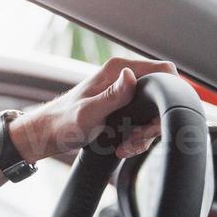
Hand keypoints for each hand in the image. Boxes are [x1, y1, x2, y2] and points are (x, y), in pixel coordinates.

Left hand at [10, 57, 177, 163]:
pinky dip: (138, 137)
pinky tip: (124, 146)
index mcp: (117, 70)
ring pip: (154, 111)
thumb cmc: (62, 123)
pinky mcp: (122, 107)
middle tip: (137, 139)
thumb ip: (112, 96)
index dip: (170, 93)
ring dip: (145, 133)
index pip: (163, 70)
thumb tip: (131, 76)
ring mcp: (124, 92)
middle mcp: (124, 77)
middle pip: (162, 94)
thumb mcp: (88, 113)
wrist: (46, 135)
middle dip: (154, 122)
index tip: (158, 118)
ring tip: (127, 146)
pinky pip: (143, 121)